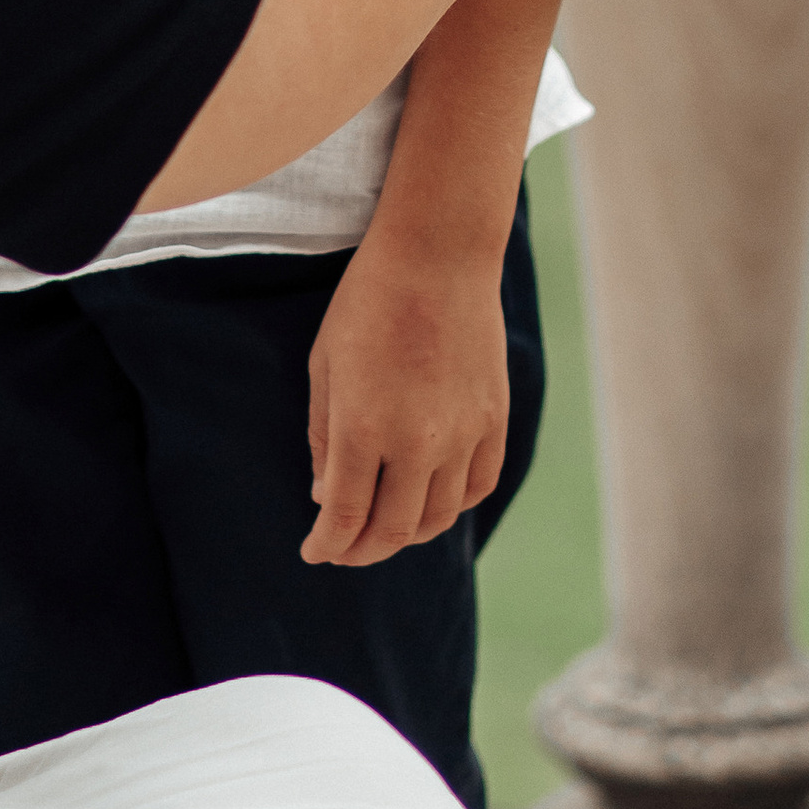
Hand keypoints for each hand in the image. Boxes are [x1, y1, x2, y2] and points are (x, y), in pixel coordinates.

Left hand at [303, 232, 510, 567]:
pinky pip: (478, 487)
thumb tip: (328, 497)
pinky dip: (453, 505)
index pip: (345, 517)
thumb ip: (324, 438)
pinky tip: (432, 500)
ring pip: (439, 517)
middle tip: (345, 550)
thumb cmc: (368, 303)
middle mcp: (418, 443)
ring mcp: (463, 434)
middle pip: (393, 530)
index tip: (314, 552)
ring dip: (408, 534)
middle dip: (363, 550)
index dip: (327, 545)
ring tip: (386, 529)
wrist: (438, 255)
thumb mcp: (325, 364)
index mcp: (364, 428)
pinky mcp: (494, 420)